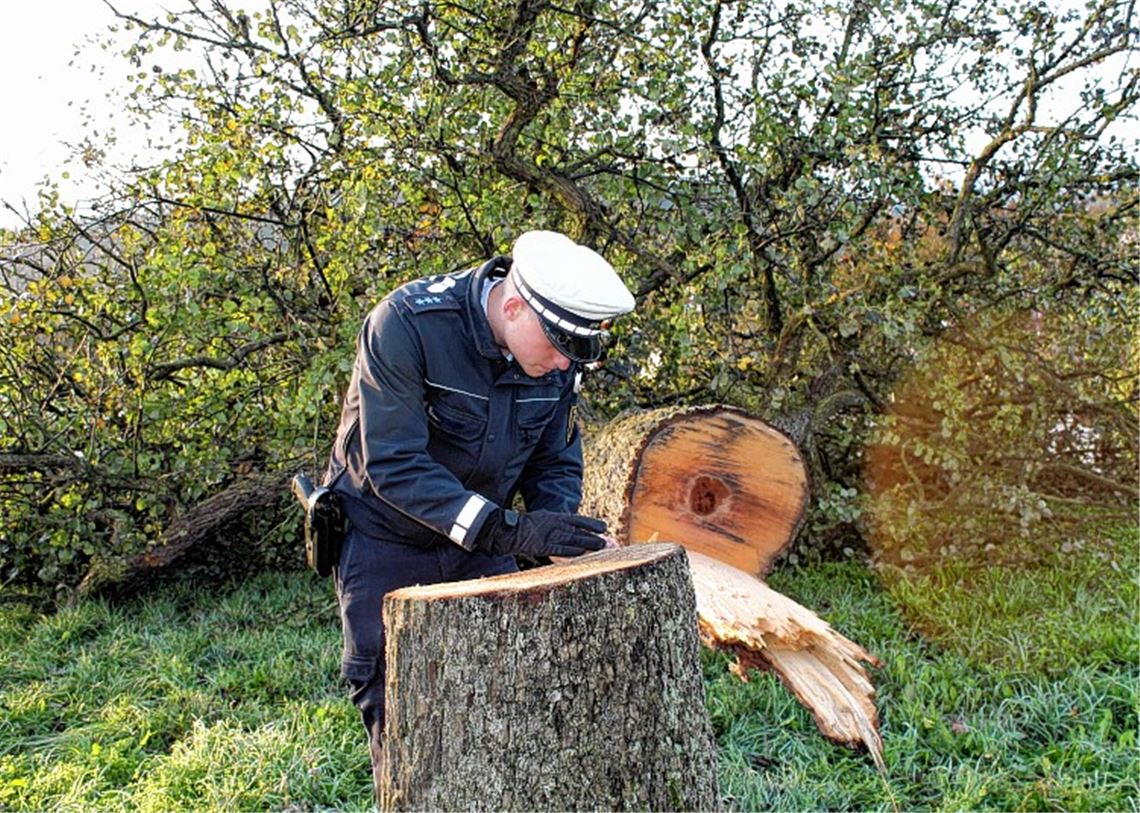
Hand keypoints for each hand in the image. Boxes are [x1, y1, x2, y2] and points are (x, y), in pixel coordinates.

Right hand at [476, 509, 606, 557]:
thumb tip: (574, 526)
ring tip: (599, 547)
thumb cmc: (529, 525)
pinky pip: (560, 550)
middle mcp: (555, 525)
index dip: (591, 524)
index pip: (578, 519)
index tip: (603, 527)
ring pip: (572, 540)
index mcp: (556, 517)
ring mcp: (549, 535)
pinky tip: (581, 554)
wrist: (511, 530)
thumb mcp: (545, 518)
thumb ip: (559, 522)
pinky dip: (572, 552)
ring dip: (586, 544)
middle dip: (592, 536)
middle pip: (578, 531)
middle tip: (605, 541)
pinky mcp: (543, 546)